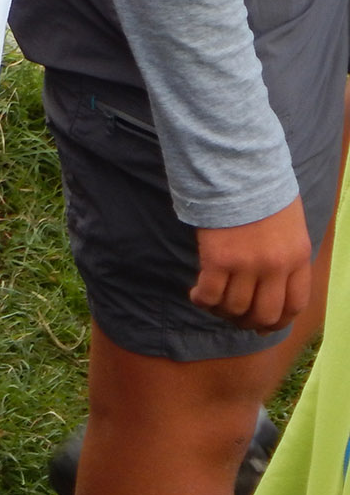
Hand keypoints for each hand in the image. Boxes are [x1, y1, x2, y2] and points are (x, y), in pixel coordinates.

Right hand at [191, 198, 312, 331]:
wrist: (238, 170)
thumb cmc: (262, 191)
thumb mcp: (290, 226)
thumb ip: (286, 255)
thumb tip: (272, 283)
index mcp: (298, 257)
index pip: (295, 305)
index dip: (278, 321)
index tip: (263, 324)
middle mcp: (276, 266)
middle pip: (265, 313)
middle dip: (248, 322)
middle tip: (235, 317)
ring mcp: (247, 264)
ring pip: (235, 307)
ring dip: (221, 311)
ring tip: (212, 303)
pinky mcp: (218, 259)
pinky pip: (210, 294)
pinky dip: (202, 300)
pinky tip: (196, 295)